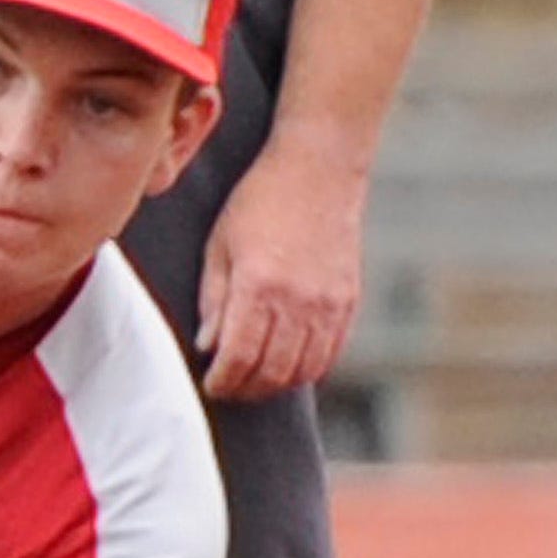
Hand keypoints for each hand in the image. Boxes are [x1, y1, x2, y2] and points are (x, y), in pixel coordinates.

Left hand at [196, 141, 366, 402]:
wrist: (319, 168)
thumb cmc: (261, 200)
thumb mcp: (220, 244)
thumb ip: (214, 300)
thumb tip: (208, 348)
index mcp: (258, 285)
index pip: (238, 357)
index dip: (222, 381)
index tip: (212, 385)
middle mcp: (297, 300)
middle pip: (271, 372)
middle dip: (245, 389)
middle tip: (230, 387)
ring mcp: (327, 303)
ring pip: (302, 371)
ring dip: (276, 385)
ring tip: (256, 381)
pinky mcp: (348, 300)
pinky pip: (330, 354)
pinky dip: (308, 370)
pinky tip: (290, 366)